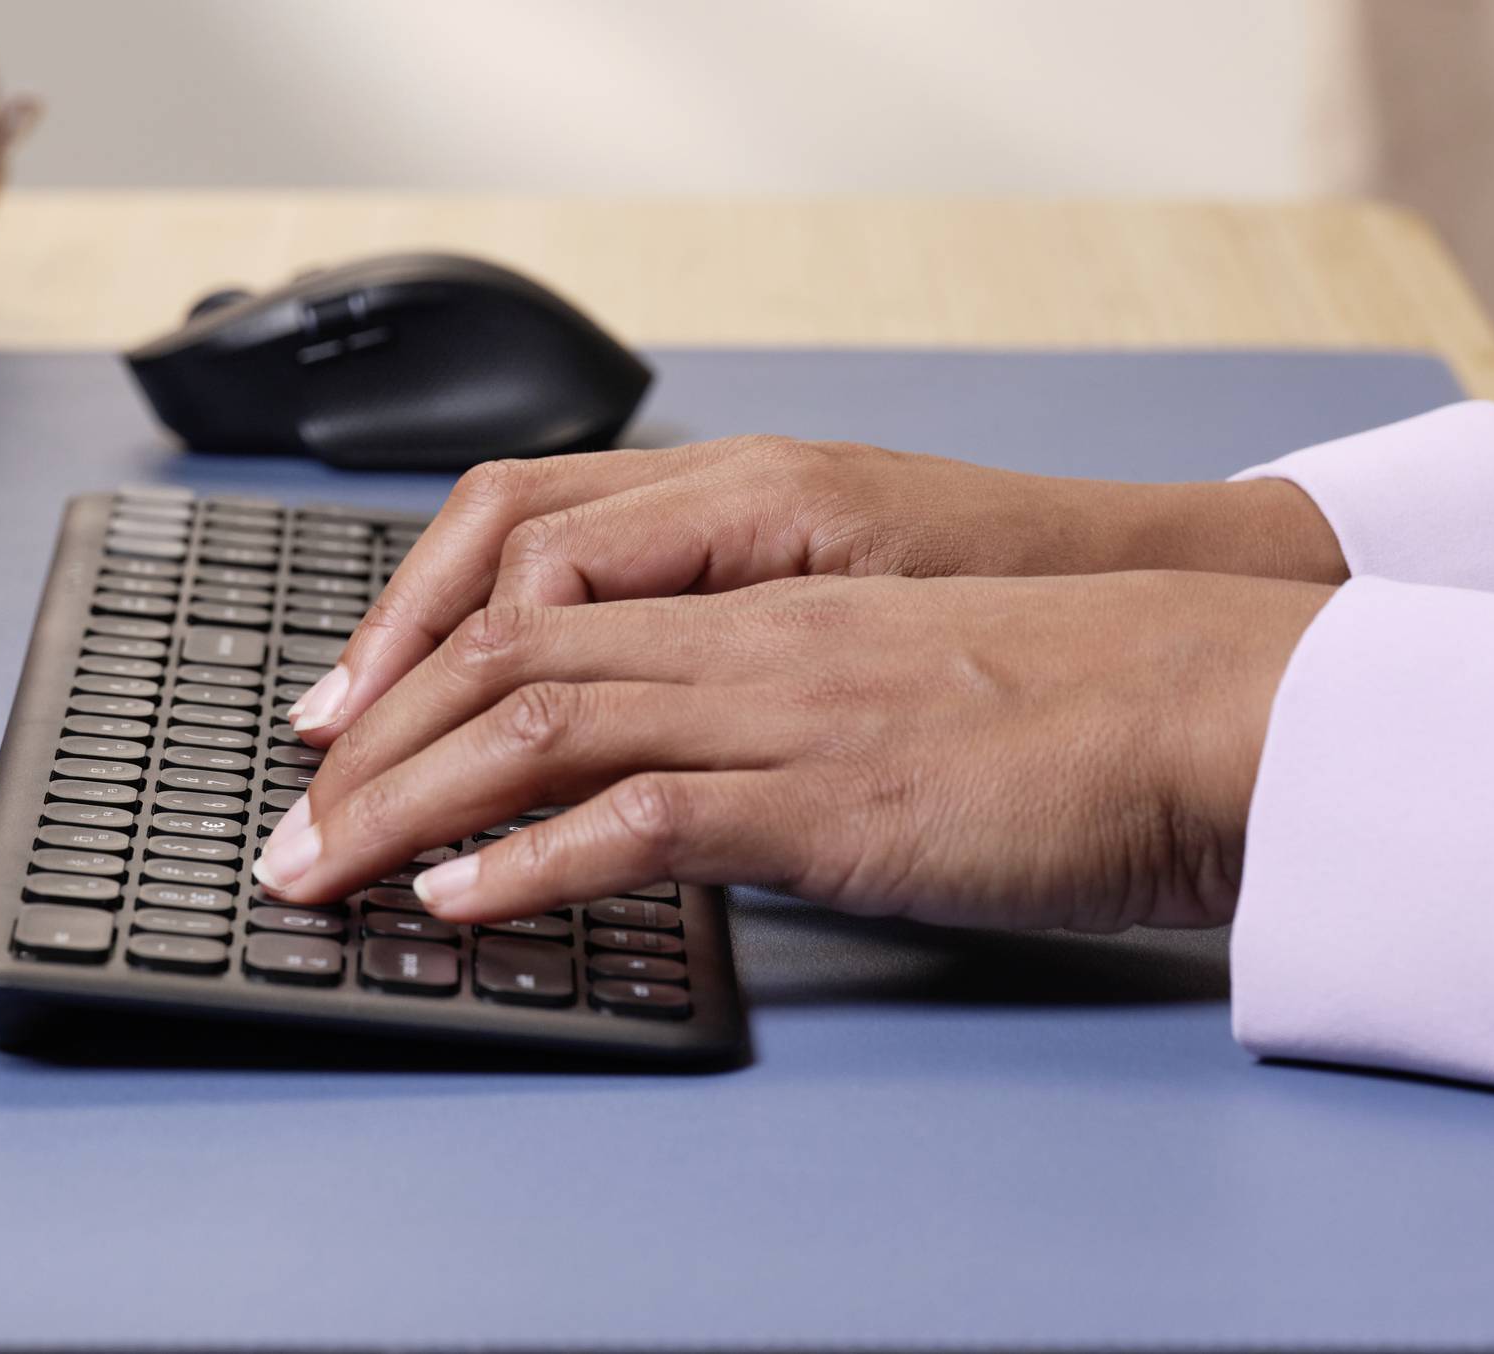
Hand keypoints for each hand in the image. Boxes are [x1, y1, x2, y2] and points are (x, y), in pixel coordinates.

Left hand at [254, 569, 1336, 931]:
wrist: (1209, 703)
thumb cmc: (1074, 701)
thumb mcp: (895, 682)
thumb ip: (783, 705)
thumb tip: (693, 779)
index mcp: (761, 589)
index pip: (536, 595)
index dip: (414, 660)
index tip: (344, 735)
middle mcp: (749, 629)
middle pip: (500, 655)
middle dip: (368, 746)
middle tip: (284, 830)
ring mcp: (783, 706)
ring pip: (538, 722)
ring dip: (403, 806)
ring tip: (319, 874)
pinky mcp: (828, 800)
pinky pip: (641, 816)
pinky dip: (526, 863)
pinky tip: (457, 904)